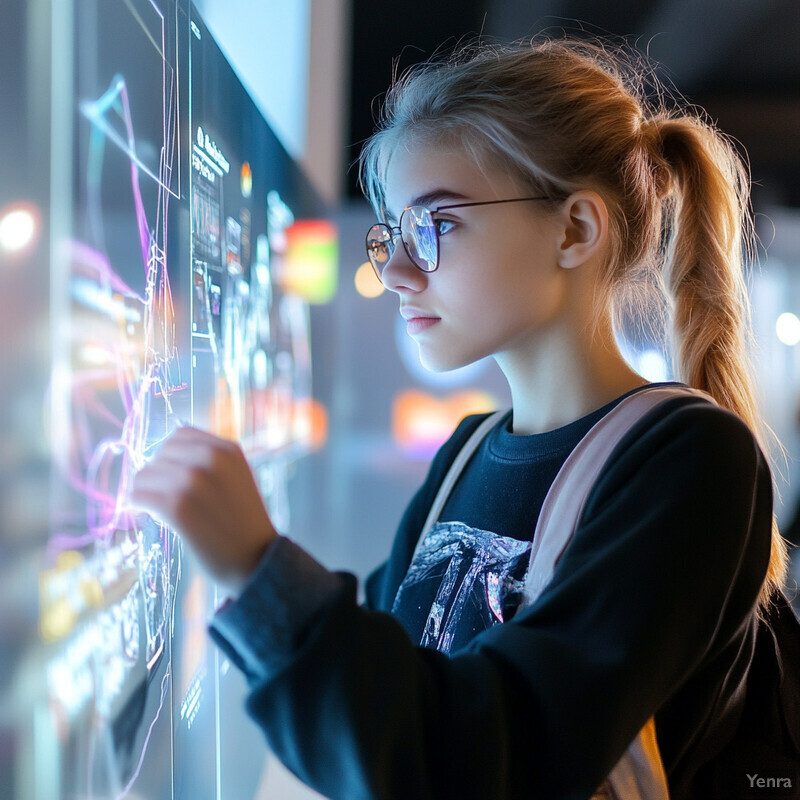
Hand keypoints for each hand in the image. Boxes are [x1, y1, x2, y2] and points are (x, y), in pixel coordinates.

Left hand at [132, 426, 277, 589]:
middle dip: (157, 474)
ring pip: (144, 475)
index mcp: (228, 450)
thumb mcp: (238, 478)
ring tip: (155, 507)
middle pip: (160, 454)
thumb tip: (168, 457)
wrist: (257, 559)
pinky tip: (148, 515)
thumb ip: (212, 462)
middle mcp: (211, 459)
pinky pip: (138, 496)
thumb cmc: (244, 522)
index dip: (170, 455)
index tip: (170, 474)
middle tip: (162, 495)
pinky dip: (137, 505)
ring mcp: (193, 481)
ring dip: (144, 491)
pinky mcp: (177, 507)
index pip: (181, 435)